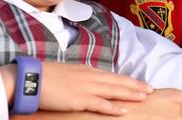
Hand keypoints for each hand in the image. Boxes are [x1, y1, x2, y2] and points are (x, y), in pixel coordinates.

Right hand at [11, 89, 181, 119]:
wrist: (31, 79)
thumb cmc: (46, 77)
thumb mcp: (68, 74)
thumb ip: (81, 78)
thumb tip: (89, 83)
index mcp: (87, 70)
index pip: (111, 75)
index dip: (126, 80)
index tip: (139, 82)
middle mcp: (90, 76)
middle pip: (117, 81)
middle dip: (135, 85)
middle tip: (150, 89)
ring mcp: (86, 88)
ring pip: (114, 91)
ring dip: (130, 94)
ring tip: (144, 96)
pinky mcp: (79, 100)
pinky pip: (100, 104)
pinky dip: (113, 107)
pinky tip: (125, 110)